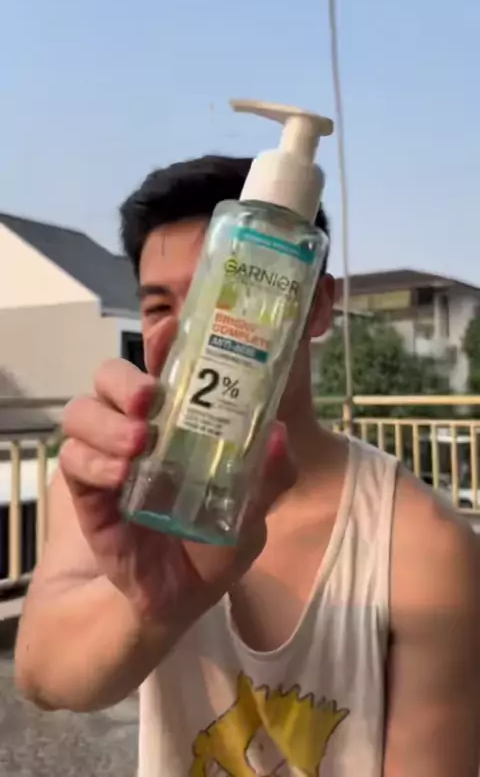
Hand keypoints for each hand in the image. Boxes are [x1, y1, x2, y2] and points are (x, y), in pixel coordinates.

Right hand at [59, 317, 295, 628]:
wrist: (172, 601)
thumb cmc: (211, 550)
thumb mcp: (251, 517)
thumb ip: (269, 479)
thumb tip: (279, 433)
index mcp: (177, 423)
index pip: (161, 368)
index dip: (162, 343)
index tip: (171, 331)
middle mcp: (137, 429)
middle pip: (109, 378)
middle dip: (126, 380)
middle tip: (152, 399)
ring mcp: (107, 456)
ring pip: (82, 410)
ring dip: (107, 421)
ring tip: (139, 444)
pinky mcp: (85, 490)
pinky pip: (72, 459)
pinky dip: (94, 463)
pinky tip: (121, 478)